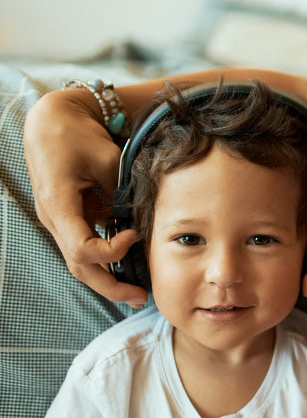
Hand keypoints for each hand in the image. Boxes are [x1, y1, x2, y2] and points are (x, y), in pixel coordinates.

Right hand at [23, 89, 146, 306]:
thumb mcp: (106, 158)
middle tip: (142, 297)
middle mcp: (53, 218)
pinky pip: (82, 246)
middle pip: (78, 266)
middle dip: (110, 286)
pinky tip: (125, 269)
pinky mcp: (66, 217)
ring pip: (78, 262)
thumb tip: (144, 217)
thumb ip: (123, 190)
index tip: (135, 234)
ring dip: (107, 278)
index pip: (81, 248)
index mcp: (58, 205)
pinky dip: (103, 260)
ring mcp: (57, 220)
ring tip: (136, 292)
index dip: (111, 251)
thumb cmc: (76, 134)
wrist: (51, 120)